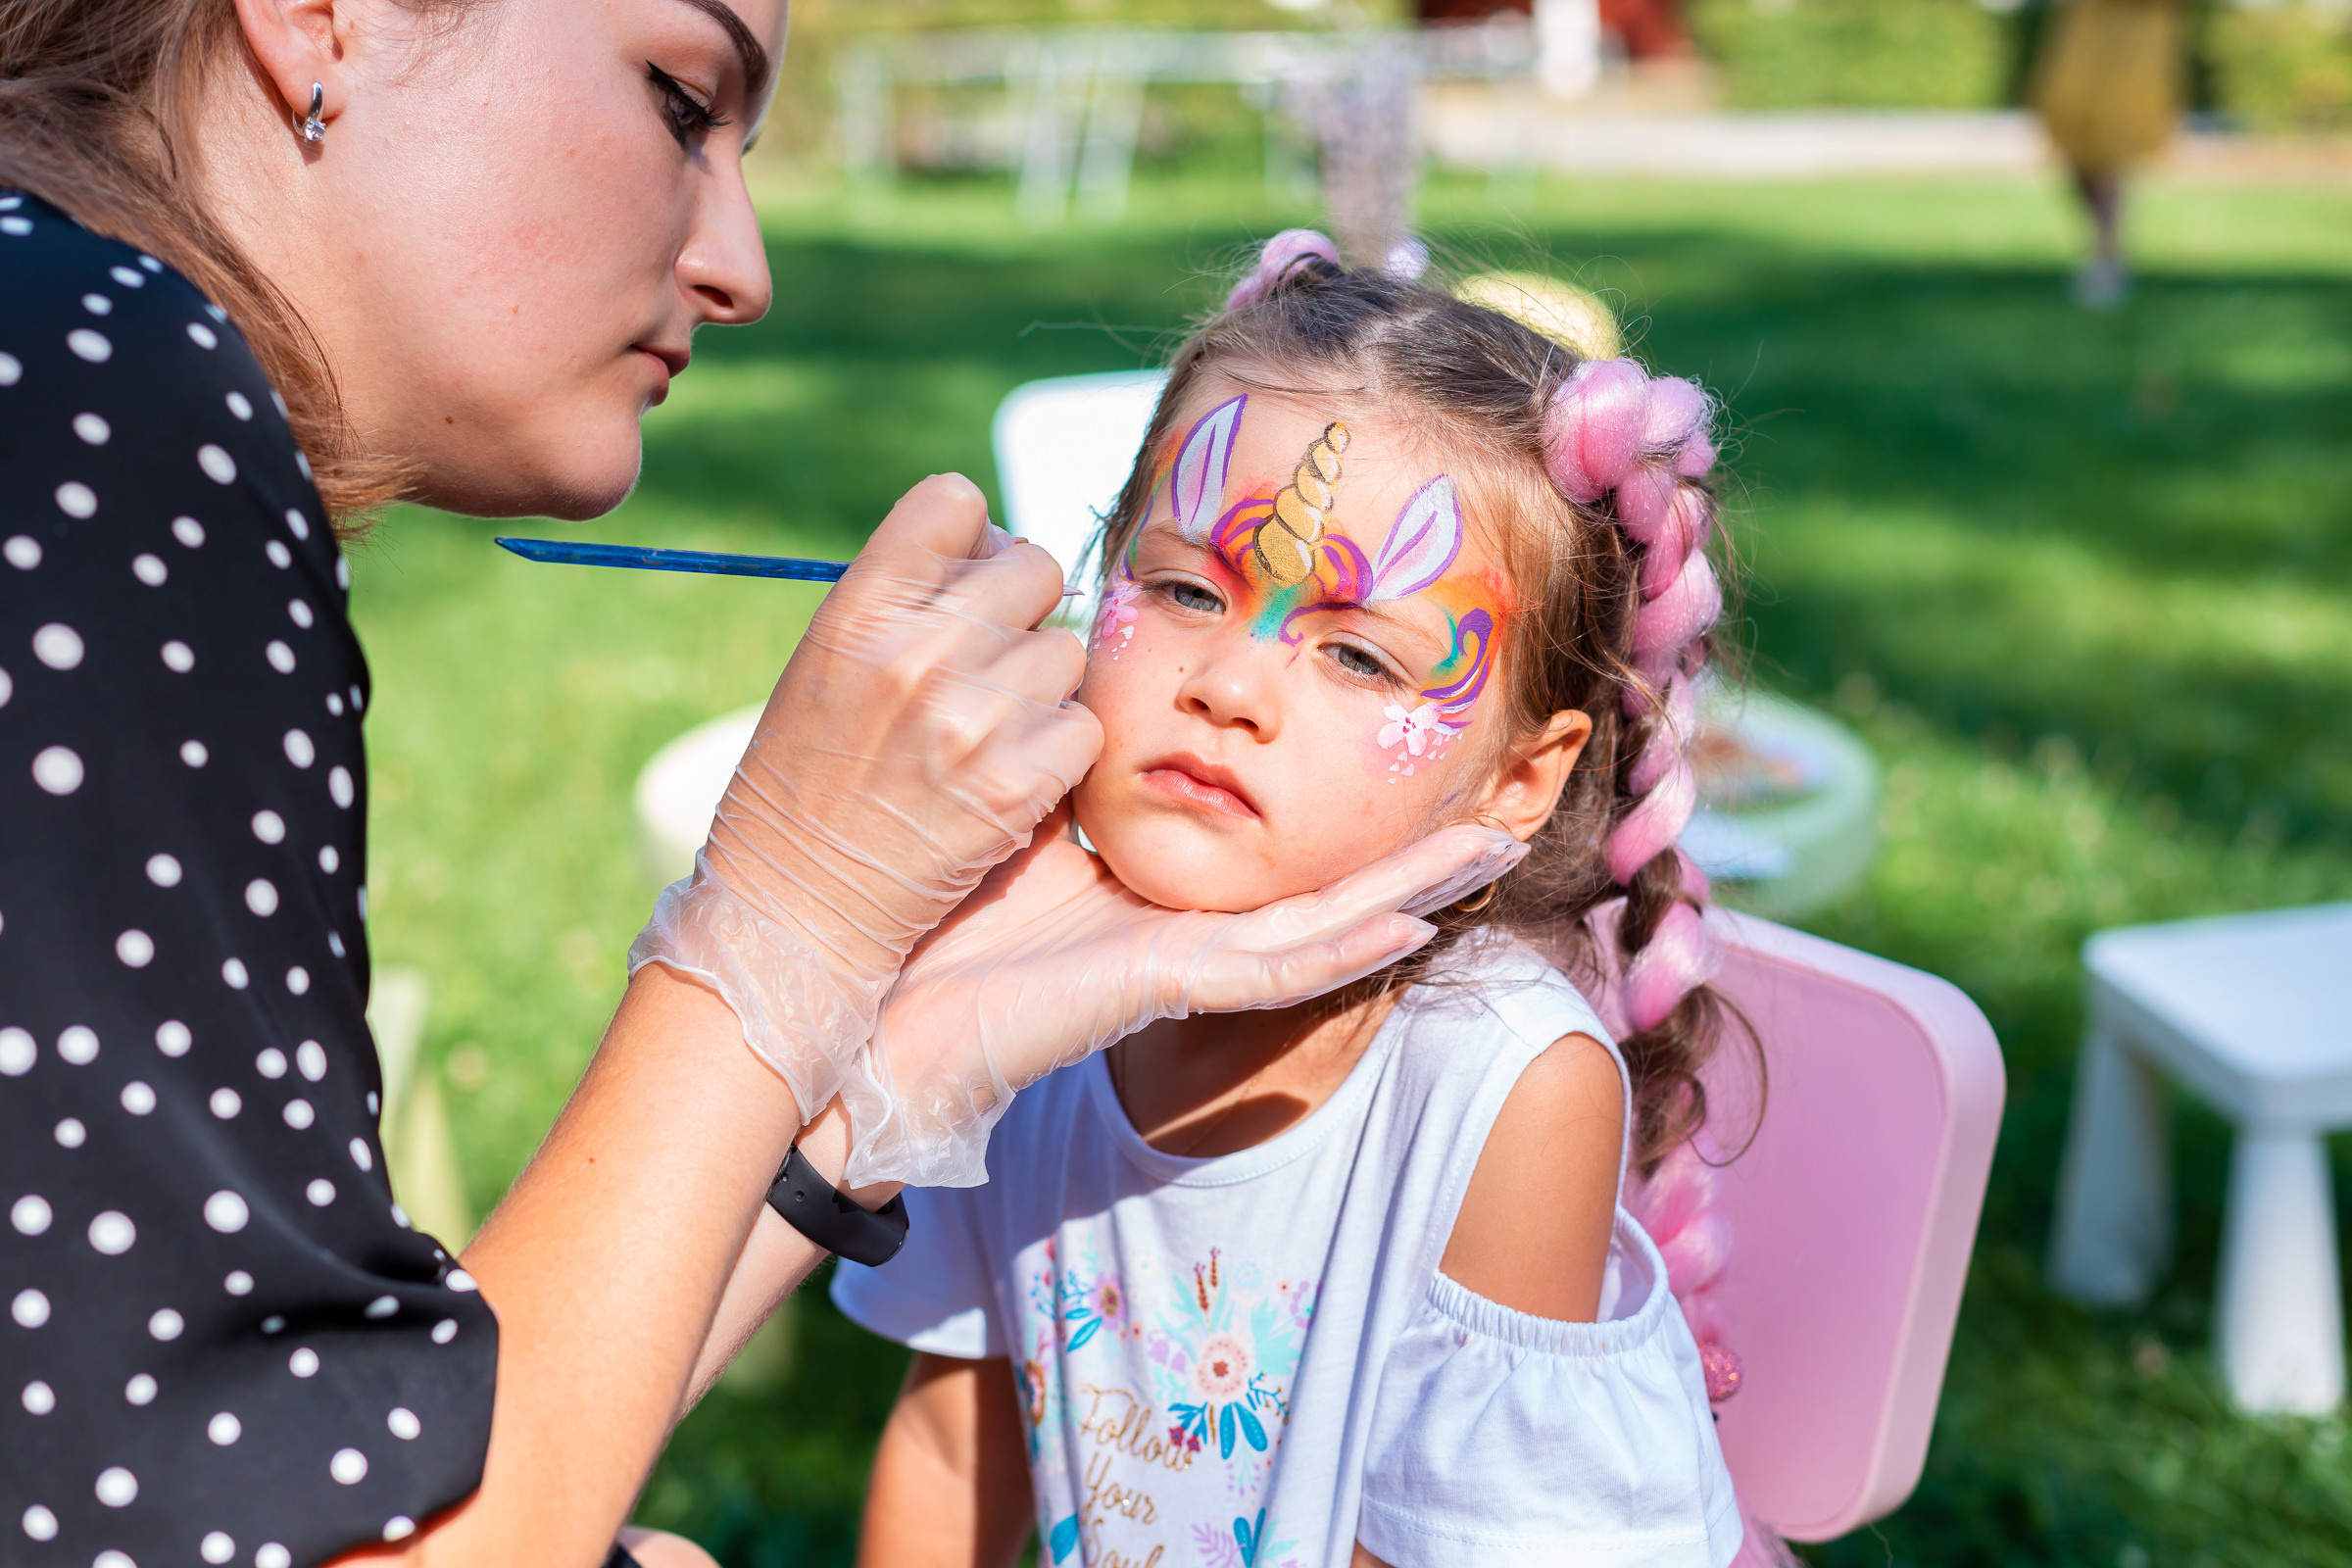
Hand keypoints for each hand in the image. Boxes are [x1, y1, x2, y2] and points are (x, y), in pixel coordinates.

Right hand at [629, 475, 1103, 1121]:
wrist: (796, 906)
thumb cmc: (807, 777)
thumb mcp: (828, 660)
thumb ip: (909, 598)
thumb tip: (1002, 545)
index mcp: (859, 608)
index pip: (955, 501)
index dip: (971, 539)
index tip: (961, 583)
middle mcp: (918, 652)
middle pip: (1032, 567)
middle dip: (1019, 612)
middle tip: (983, 667)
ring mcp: (974, 719)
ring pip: (1067, 651)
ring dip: (1042, 687)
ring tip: (986, 731)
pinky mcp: (1019, 786)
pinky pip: (1083, 729)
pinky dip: (1059, 754)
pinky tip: (1009, 777)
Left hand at [837, 812, 1528, 1186]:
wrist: (871, 1001)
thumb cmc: (934, 910)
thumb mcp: (1025, 816)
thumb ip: (1073, 761)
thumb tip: (1089, 677)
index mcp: (1161, 899)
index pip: (1280, 862)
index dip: (1354, 828)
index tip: (1417, 780)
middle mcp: (1188, 936)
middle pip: (1329, 893)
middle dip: (1418, 856)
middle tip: (1503, 815)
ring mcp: (1184, 966)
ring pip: (1327, 930)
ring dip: (1414, 891)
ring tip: (1492, 851)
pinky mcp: (1162, 987)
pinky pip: (1271, 970)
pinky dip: (1344, 950)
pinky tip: (1410, 926)